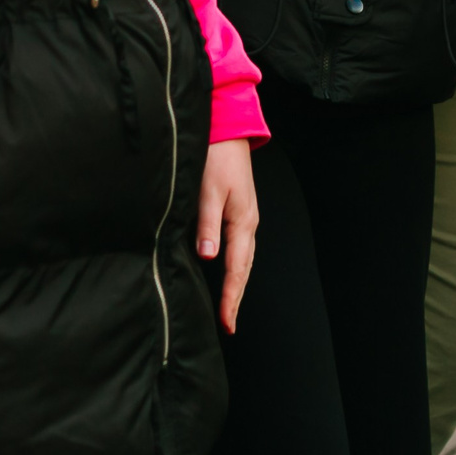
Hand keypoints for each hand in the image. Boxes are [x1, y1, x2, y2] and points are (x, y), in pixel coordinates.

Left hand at [197, 138, 258, 332]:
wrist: (229, 129)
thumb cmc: (217, 157)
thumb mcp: (209, 190)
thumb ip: (207, 224)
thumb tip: (208, 257)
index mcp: (243, 222)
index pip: (237, 270)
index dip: (231, 298)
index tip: (226, 323)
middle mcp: (248, 223)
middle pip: (244, 269)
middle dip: (235, 297)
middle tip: (228, 325)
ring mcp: (245, 217)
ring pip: (242, 259)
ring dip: (235, 284)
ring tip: (227, 307)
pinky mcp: (238, 210)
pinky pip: (238, 247)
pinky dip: (233, 266)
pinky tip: (223, 272)